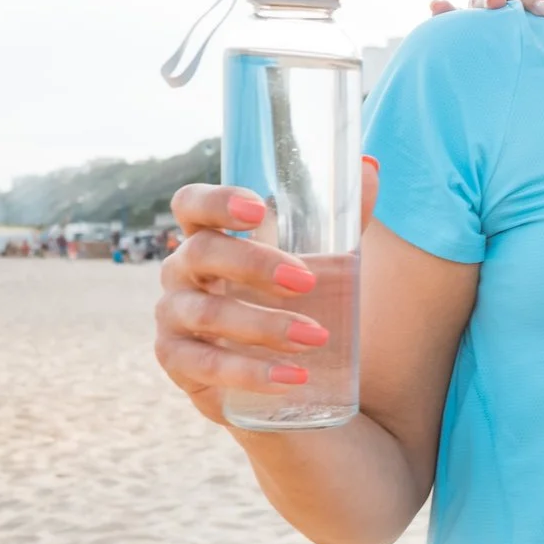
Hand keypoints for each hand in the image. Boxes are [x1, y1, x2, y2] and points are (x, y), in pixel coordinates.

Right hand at [152, 160, 379, 424]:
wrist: (285, 375)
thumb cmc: (292, 303)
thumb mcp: (320, 260)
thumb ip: (342, 217)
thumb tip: (370, 167)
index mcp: (209, 237)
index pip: (191, 204)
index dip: (216, 201)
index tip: (258, 208)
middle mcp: (181, 272)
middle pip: (201, 253)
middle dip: (254, 263)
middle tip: (308, 281)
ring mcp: (174, 318)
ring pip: (207, 313)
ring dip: (263, 325)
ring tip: (316, 338)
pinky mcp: (179, 364)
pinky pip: (207, 366)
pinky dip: (251, 372)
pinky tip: (293, 377)